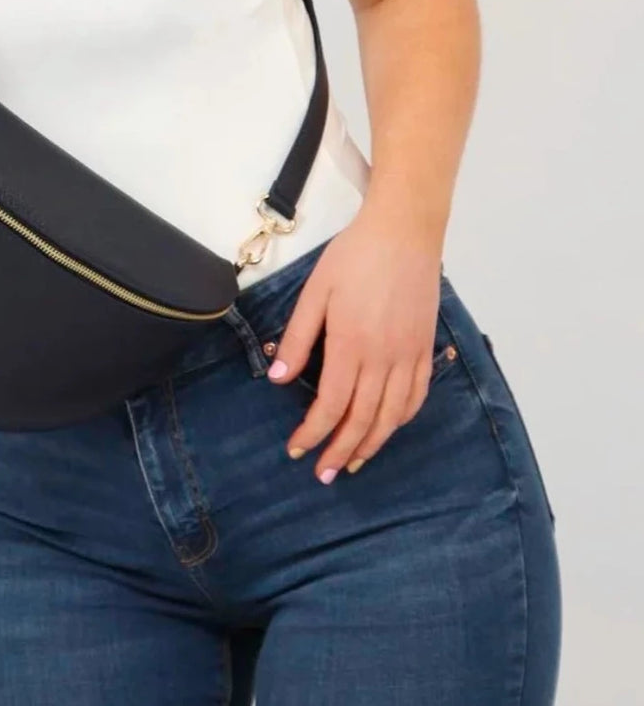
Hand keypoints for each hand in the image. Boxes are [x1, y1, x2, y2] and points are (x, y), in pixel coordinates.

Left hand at [265, 208, 443, 482]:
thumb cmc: (354, 257)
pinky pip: (417, 395)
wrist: (405, 231)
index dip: (314, 433)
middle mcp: (385, 357)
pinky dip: (402, 419)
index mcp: (352, 345)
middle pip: (363, 419)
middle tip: (323, 473)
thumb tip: (279, 379)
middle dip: (340, 450)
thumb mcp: (315, 293)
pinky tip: (389, 428)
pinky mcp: (426, 347)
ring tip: (353, 462)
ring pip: (393, 414)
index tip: (297, 449)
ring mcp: (410, 354)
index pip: (332, 405)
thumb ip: (298, 338)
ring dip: (372, 443)